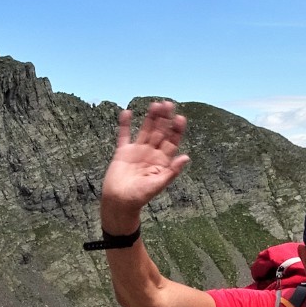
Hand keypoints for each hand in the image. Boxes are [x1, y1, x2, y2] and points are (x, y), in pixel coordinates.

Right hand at [100, 101, 189, 224]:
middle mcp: (151, 153)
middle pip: (160, 132)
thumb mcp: (158, 184)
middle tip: (168, 104)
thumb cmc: (139, 197)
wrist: (119, 202)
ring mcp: (137, 151)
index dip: (177, 130)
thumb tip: (187, 157)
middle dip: (165, 119)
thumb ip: (172, 171)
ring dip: (150, 118)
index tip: (180, 118)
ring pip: (145, 130)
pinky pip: (124, 135)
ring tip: (155, 104)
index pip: (172, 142)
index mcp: (162, 161)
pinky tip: (127, 112)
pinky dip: (125, 124)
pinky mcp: (122, 152)